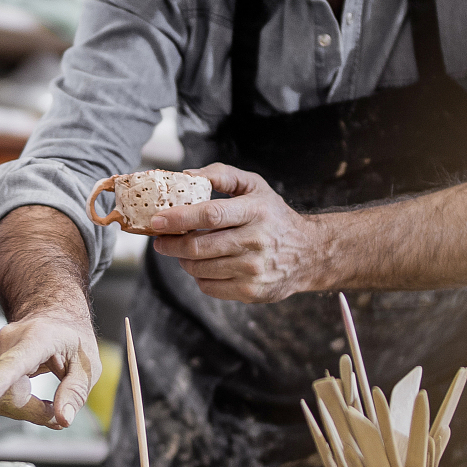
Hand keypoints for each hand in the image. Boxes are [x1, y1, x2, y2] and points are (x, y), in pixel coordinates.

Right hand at [0, 309, 100, 429]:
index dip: (0, 382)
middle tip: (56, 414)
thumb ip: (76, 392)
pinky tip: (27, 396)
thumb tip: (63, 419)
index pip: (15, 362)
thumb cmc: (71, 341)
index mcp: (37, 337)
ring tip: (44, 403)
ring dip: (23, 410)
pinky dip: (11, 405)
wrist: (52, 319)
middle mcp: (7, 339)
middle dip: (33, 413)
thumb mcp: (88, 365)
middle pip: (8, 396)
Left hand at [147, 163, 324, 303]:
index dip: (179, 218)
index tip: (157, 220)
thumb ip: (221, 175)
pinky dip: (199, 276)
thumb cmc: (273, 216)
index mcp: (255, 211)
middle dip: (171, 244)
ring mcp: (254, 269)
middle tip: (160, 240)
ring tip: (184, 251)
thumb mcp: (255, 186)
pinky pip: (209, 286)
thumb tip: (186, 175)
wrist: (308, 253)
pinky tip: (205, 265)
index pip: (211, 215)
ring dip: (183, 260)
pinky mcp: (251, 291)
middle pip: (199, 247)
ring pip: (200, 269)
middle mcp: (256, 241)